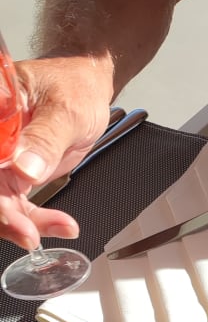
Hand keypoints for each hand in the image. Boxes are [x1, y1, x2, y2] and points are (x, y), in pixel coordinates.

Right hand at [0, 55, 113, 249]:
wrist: (85, 92)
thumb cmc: (73, 88)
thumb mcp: (66, 110)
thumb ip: (45, 138)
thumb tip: (25, 168)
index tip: (6, 207)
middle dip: (3, 214)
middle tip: (29, 233)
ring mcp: (0, 159)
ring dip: (21, 224)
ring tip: (58, 228)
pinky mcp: (13, 176)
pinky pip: (16, 206)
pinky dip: (36, 221)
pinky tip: (62, 225)